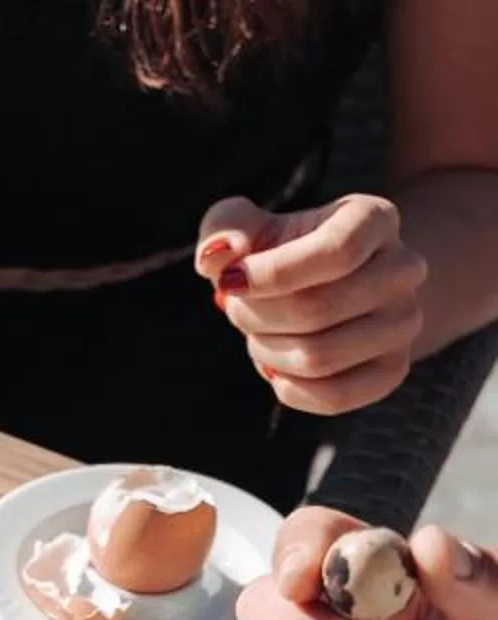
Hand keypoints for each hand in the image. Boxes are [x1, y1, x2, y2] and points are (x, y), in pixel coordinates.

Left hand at [197, 194, 428, 413]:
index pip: (337, 251)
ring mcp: (404, 321)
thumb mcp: (250, 229)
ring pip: (319, 357)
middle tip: (237, 309)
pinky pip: (335, 396)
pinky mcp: (393, 368)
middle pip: (317, 309)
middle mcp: (403, 268)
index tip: (230, 281)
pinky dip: (288, 388)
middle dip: (254, 316)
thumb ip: (225, 226)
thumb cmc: (280, 254)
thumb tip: (218, 254)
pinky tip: (275, 367)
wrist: (328, 288)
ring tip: (259, 334)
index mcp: (376, 220)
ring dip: (266, 351)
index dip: (271, 274)